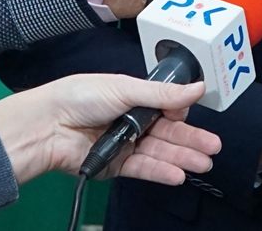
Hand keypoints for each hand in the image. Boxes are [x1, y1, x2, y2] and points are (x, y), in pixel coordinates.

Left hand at [0, 74, 220, 184]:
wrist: (48, 125)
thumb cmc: (79, 96)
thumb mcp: (126, 87)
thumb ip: (163, 94)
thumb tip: (197, 87)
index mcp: (134, 98)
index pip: (167, 109)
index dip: (180, 113)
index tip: (190, 115)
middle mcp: (132, 122)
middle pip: (168, 134)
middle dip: (191, 140)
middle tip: (213, 147)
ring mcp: (125, 145)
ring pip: (160, 153)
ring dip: (182, 158)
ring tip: (203, 163)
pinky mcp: (117, 165)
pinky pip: (144, 169)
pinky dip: (161, 171)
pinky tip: (178, 173)